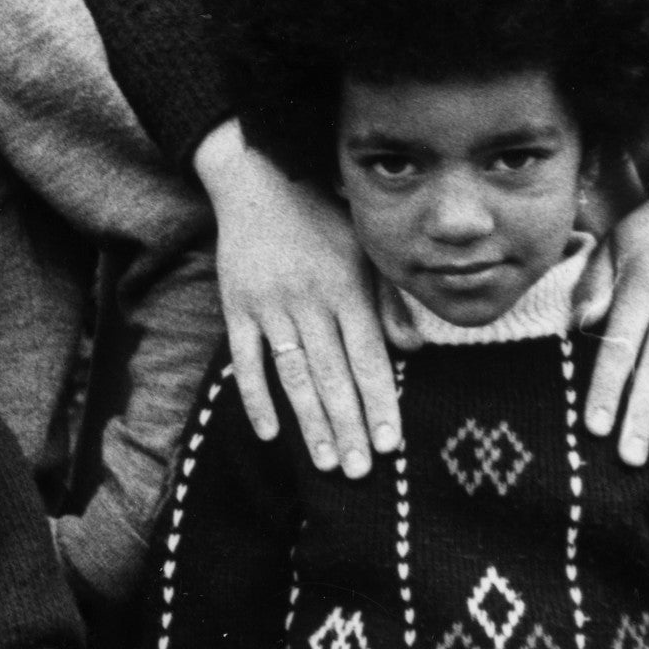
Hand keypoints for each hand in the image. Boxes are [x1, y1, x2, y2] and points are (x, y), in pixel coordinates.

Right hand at [199, 121, 398, 474]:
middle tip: (360, 470)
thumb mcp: (366, 248)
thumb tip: (412, 349)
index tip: (390, 443)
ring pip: (292, 374)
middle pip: (331, 374)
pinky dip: (255, 396)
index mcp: (346, 286)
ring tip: (326, 463)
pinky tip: (270, 432)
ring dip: (310, 422)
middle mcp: (308, 299)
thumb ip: (389, 299)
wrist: (258, 178)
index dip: (379, 401)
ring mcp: (269, 304)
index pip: (367, 356)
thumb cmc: (324, 216)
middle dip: (348, 426)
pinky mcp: (236, 305)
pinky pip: (246, 358)